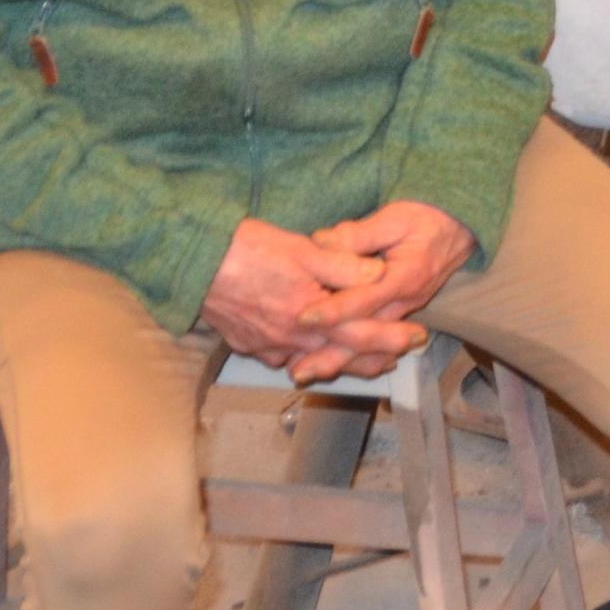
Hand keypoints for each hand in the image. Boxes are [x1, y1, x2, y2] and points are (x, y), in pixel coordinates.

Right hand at [203, 218, 386, 371]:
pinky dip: (302, 355)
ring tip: (360, 358)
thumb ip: (343, 264)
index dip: (391, 337)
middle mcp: (290, 339)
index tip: (416, 338)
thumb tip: (379, 275)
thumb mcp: (303, 249)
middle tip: (397, 357)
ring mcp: (267, 346)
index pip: (361, 334)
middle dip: (371, 359)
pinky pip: (282, 356)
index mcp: (309, 316)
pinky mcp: (247, 345)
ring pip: (311, 361)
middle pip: (339, 357)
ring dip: (338, 361)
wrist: (193, 263)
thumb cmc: (248, 250)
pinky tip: (308, 348)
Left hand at [284, 200, 476, 383]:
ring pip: (368, 343)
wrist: (460, 228)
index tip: (304, 317)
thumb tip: (320, 241)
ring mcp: (404, 310)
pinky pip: (373, 338)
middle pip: (365, 335)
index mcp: (406, 276)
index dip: (334, 310)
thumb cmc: (428, 218)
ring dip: (337, 360)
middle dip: (331, 354)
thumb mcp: (395, 217)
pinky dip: (350, 352)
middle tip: (299, 370)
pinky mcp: (399, 312)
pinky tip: (326, 361)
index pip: (365, 299)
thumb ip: (358, 233)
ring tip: (305, 372)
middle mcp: (406, 301)